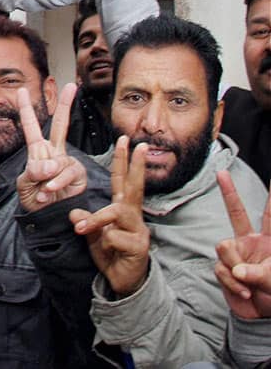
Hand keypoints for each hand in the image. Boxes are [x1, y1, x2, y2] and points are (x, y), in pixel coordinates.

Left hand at [16, 84, 87, 211]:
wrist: (46, 219)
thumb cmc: (33, 200)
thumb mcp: (24, 185)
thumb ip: (32, 173)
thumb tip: (49, 164)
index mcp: (37, 151)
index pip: (31, 127)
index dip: (25, 109)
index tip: (21, 90)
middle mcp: (54, 153)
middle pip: (60, 125)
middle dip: (65, 105)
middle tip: (70, 85)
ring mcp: (67, 163)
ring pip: (59, 161)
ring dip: (48, 179)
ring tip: (41, 192)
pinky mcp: (78, 174)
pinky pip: (68, 173)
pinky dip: (56, 183)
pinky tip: (49, 192)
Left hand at [70, 137, 151, 296]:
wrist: (122, 283)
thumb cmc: (110, 254)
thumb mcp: (92, 235)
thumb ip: (85, 221)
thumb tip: (74, 212)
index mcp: (122, 210)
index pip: (122, 181)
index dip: (123, 161)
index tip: (126, 140)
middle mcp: (134, 217)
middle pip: (135, 186)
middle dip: (134, 164)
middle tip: (136, 144)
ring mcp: (139, 231)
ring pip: (118, 213)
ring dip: (98, 219)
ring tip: (81, 228)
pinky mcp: (138, 247)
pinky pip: (115, 238)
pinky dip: (104, 243)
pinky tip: (107, 252)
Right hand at [214, 170, 270, 318]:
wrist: (262, 315)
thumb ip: (257, 272)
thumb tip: (237, 268)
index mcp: (268, 241)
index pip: (270, 216)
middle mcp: (249, 242)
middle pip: (236, 213)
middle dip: (228, 192)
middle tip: (221, 172)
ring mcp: (235, 254)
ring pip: (224, 247)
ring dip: (234, 267)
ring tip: (248, 285)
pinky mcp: (223, 268)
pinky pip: (221, 269)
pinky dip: (232, 283)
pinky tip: (244, 292)